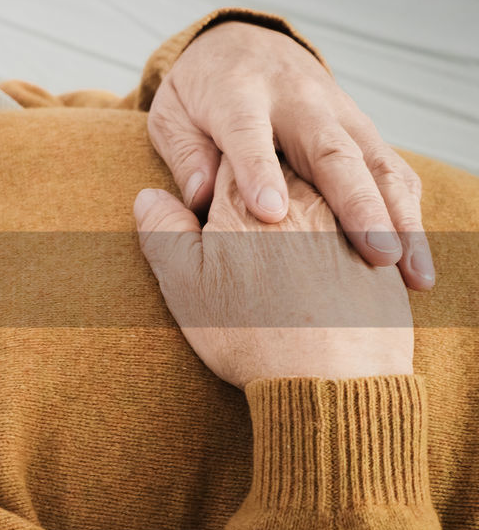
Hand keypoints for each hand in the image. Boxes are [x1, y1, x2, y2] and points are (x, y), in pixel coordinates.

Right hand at [132, 163, 412, 388]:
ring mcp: (347, 218)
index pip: (229, 150)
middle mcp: (302, 193)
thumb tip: (149, 196)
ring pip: (330, 183)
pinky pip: (369, 221)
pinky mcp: (379, 249)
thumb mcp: (183, 281)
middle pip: (284, 158)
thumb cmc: (248, 330)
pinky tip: (340, 253)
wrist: (330, 378)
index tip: (211, 176)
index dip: (217, 157)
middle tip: (252, 196)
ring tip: (292, 227)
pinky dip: (354, 225)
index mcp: (246, 194)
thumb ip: (162, 229)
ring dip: (313, 193)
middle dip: (269, 168)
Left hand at [148, 20, 434, 290]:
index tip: (269, 214)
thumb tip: (198, 198)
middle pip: (330, 149)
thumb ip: (185, 153)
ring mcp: (337, 111)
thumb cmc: (198, 94)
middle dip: (356, 202)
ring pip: (374, 161)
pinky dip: (408, 210)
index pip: (250, 133)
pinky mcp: (361, 127)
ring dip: (396, 214)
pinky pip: (392, 167)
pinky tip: (414, 253)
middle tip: (373, 251)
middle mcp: (296, 100)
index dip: (258, 171)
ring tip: (407, 266)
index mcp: (239, 94)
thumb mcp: (172, 115)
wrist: (242, 44)